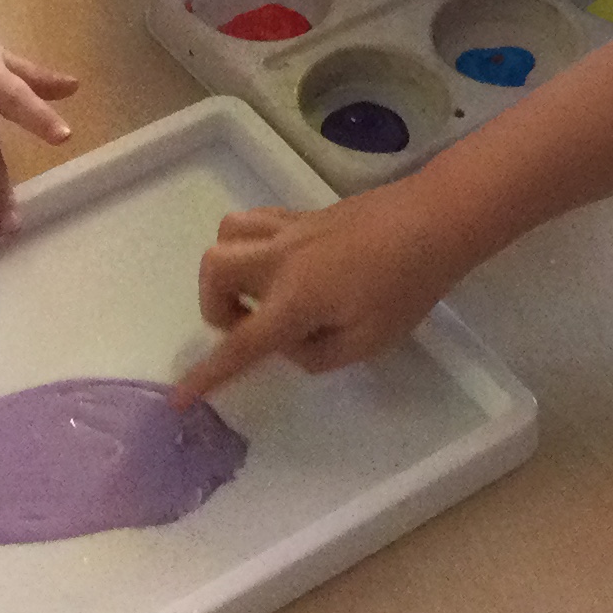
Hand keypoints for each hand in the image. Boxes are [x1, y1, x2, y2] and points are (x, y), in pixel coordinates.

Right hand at [178, 186, 470, 400]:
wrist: (433, 220)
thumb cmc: (406, 287)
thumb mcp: (368, 342)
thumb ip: (317, 355)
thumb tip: (289, 345)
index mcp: (295, 299)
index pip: (240, 344)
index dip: (207, 374)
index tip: (179, 398)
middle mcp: (280, 260)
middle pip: (213, 269)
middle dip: (215, 305)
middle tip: (251, 324)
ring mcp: (290, 230)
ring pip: (226, 234)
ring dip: (228, 268)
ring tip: (260, 291)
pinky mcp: (303, 214)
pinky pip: (254, 221)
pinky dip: (250, 244)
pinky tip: (280, 264)